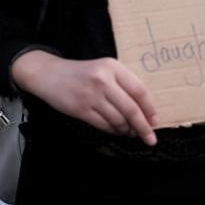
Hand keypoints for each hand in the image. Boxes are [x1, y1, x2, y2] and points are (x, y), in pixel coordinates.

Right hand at [12, 51, 158, 145]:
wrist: (48, 74)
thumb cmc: (80, 74)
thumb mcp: (102, 70)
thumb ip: (122, 84)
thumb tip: (144, 111)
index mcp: (112, 67)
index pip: (139, 90)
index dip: (150, 109)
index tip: (155, 121)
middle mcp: (102, 80)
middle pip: (131, 108)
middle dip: (143, 126)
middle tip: (150, 138)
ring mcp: (90, 95)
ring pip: (118, 119)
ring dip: (126, 130)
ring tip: (128, 132)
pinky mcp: (80, 109)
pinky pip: (103, 125)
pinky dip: (112, 130)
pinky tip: (115, 130)